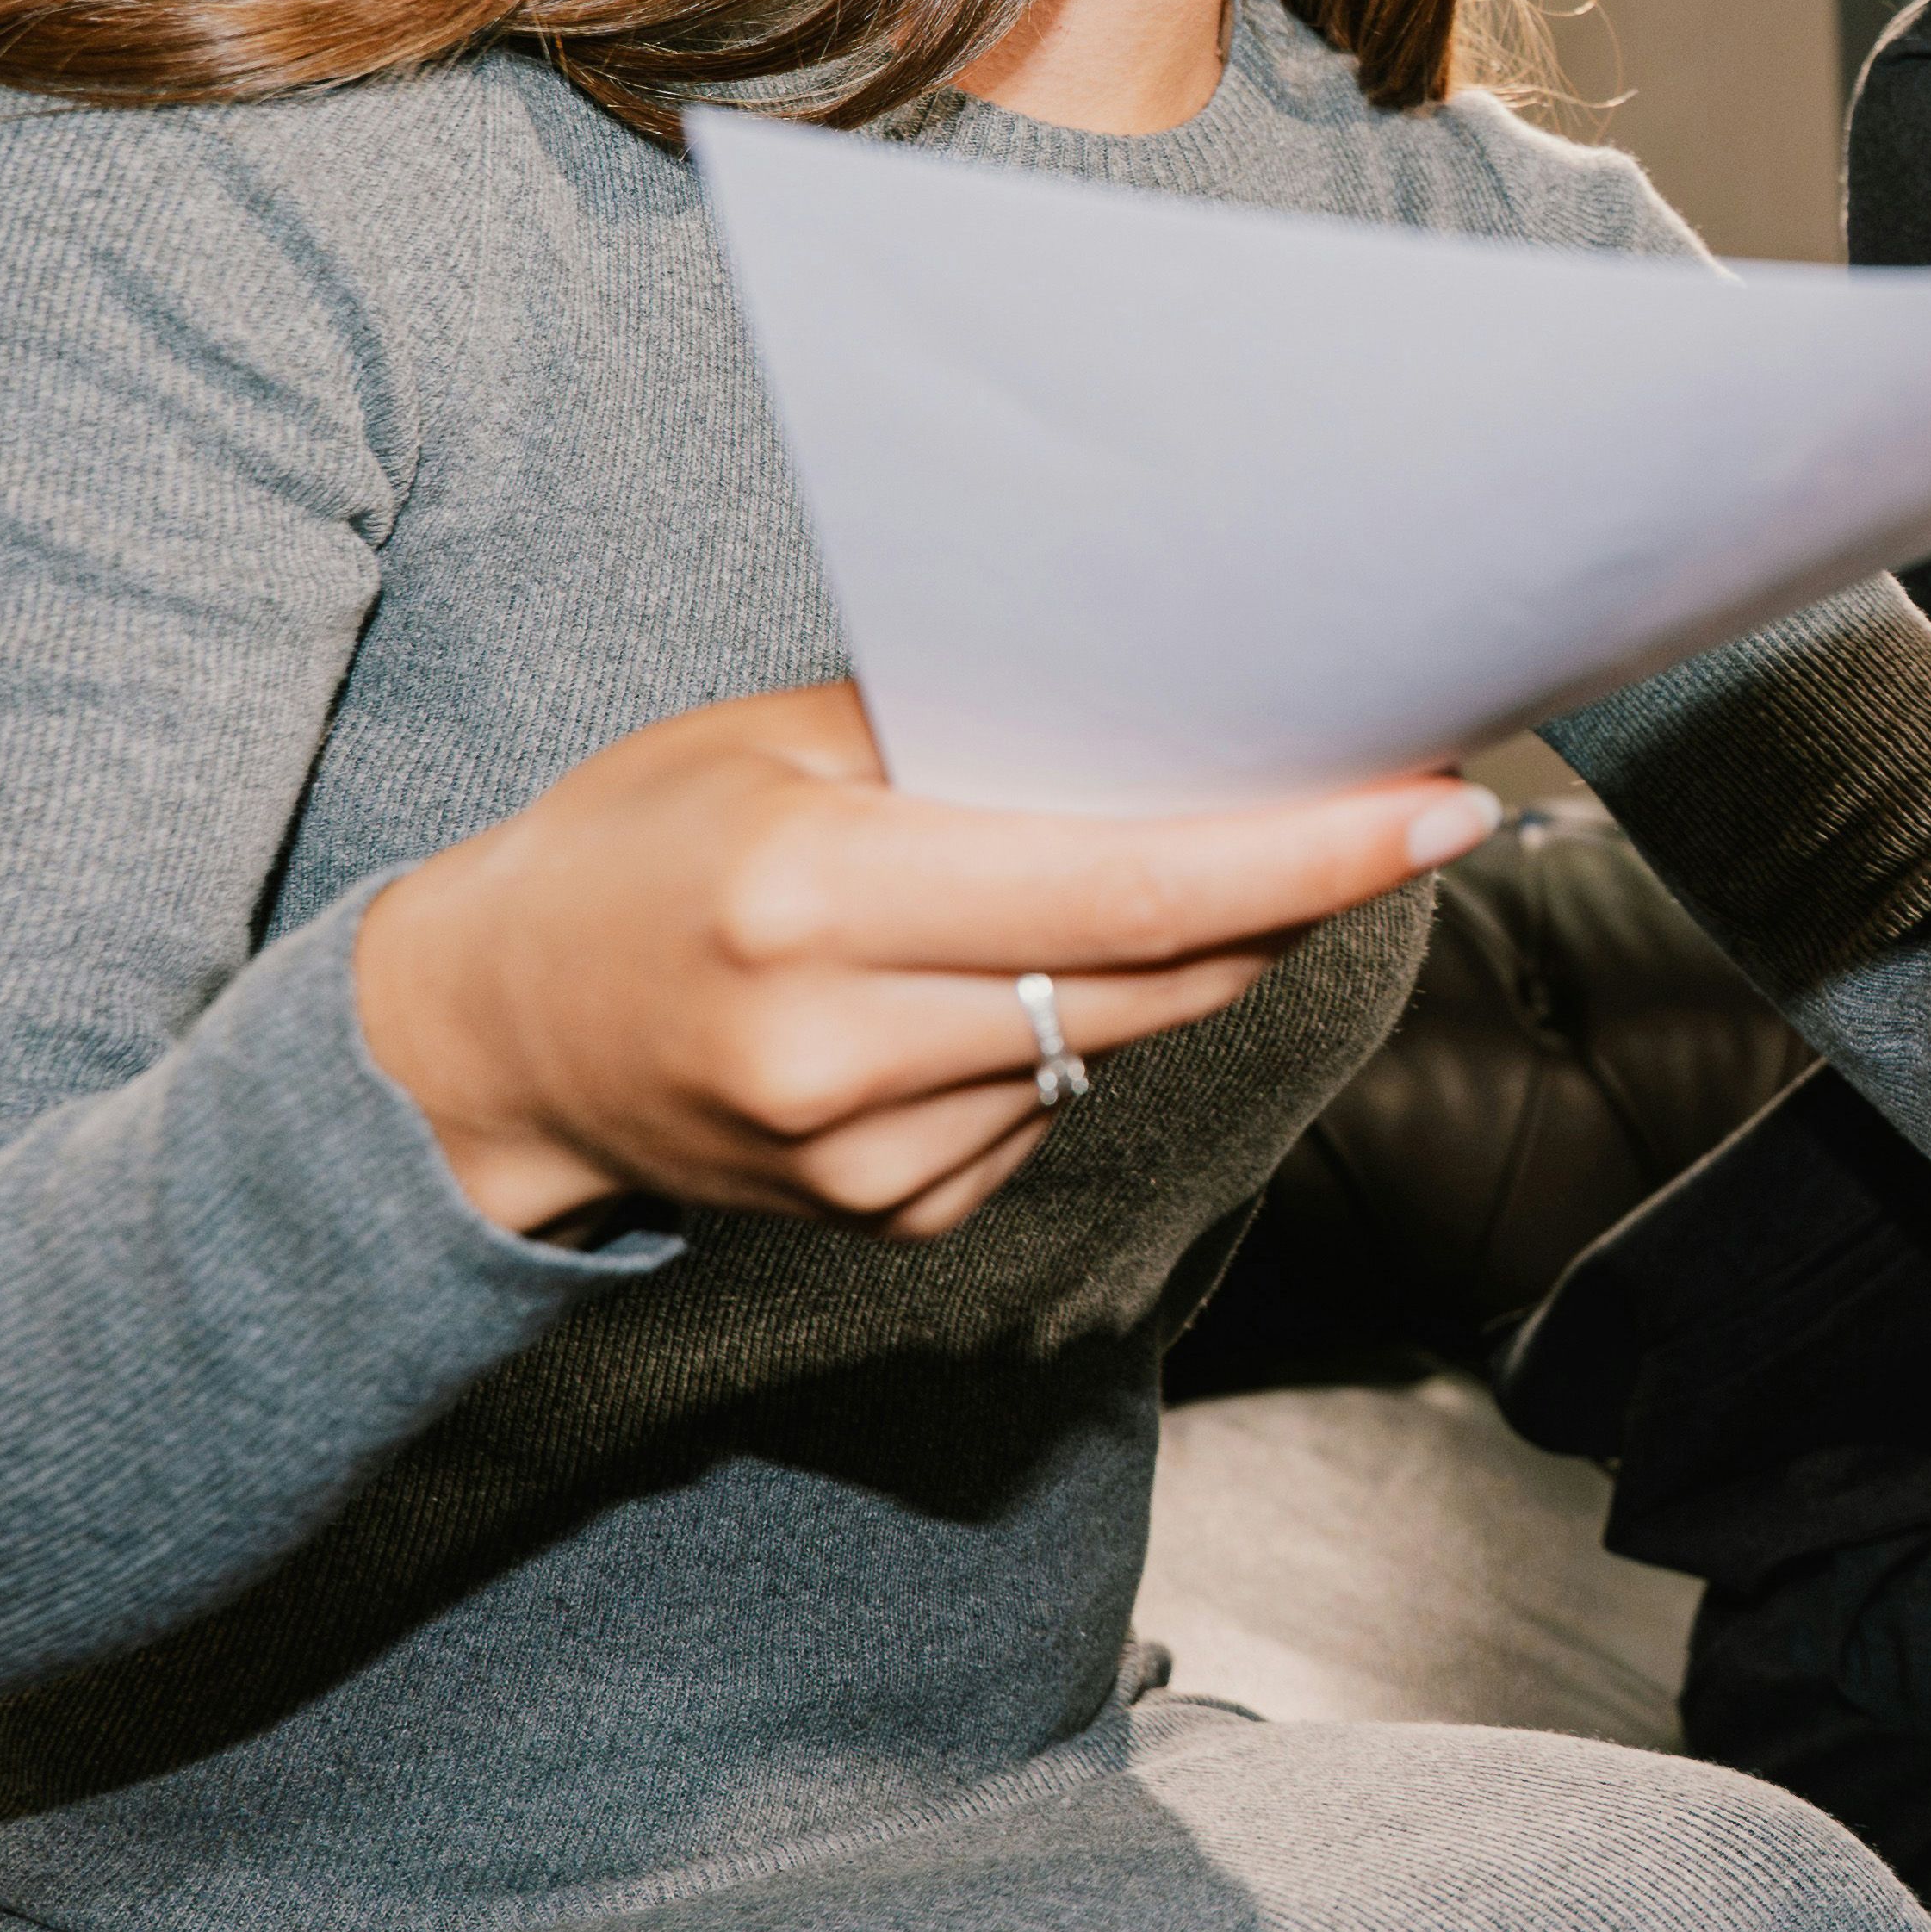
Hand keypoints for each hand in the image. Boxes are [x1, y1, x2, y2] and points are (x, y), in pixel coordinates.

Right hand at [355, 683, 1502, 1240]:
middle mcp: (840, 1046)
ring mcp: (866, 1158)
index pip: (1124, 887)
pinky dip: (1072, 1033)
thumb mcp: (771, 744)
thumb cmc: (637, 850)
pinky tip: (989, 987)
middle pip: (1158, 975)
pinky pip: (1055, 1108)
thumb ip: (964, 738)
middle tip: (1399, 812)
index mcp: (810, 898)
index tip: (1437, 809)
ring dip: (1186, 958)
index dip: (1304, 856)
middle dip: (1297, 895)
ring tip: (1161, 873)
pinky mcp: (891, 1221)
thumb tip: (1177, 710)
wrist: (493, 1043)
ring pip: (1120, 1040)